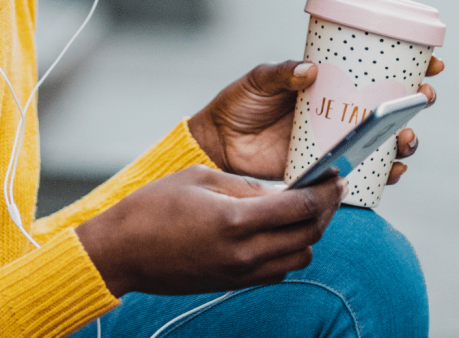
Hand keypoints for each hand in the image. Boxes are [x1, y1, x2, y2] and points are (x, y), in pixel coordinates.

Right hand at [75, 166, 344, 297]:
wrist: (123, 252)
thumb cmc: (153, 207)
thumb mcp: (199, 177)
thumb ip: (245, 186)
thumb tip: (281, 189)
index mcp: (235, 220)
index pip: (299, 208)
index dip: (323, 190)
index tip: (334, 174)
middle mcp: (244, 254)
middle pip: (308, 235)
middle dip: (325, 210)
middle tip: (331, 188)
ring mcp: (240, 274)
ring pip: (299, 257)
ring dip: (310, 232)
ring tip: (307, 206)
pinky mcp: (233, 284)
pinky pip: (279, 271)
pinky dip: (290, 250)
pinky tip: (282, 230)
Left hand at [188, 56, 443, 181]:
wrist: (216, 146)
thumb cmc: (237, 106)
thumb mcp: (257, 81)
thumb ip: (280, 74)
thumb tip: (309, 69)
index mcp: (326, 84)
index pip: (372, 72)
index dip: (406, 68)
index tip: (430, 63)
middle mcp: (336, 113)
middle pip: (388, 108)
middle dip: (414, 103)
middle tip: (422, 97)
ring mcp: (335, 142)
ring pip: (383, 142)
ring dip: (404, 140)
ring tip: (405, 137)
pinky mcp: (326, 171)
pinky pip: (365, 176)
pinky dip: (385, 175)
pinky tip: (393, 171)